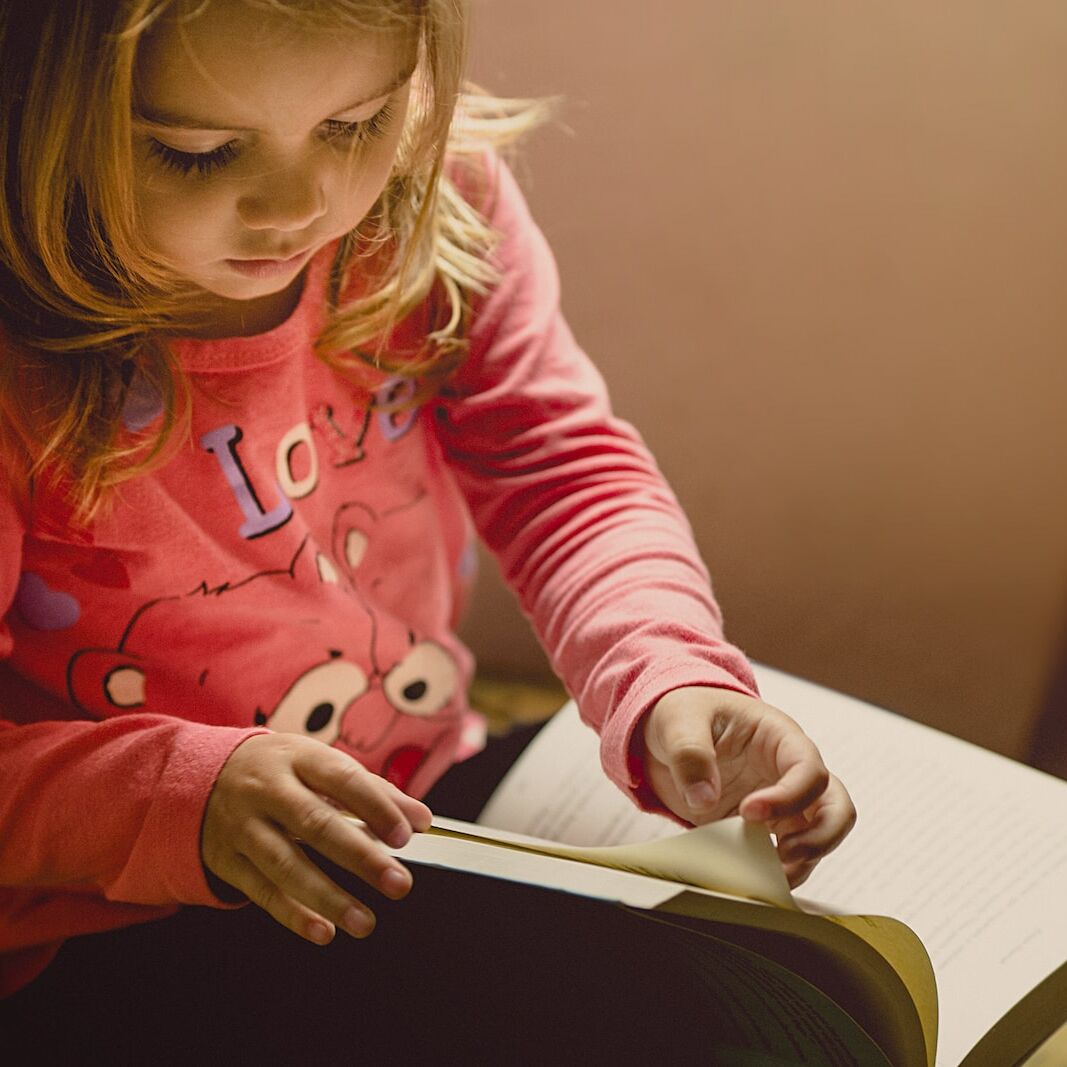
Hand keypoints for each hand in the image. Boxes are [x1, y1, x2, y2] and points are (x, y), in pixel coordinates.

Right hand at [202, 732, 431, 944]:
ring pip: (285, 864)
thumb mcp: (320, 764)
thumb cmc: (281, 771)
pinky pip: (261, 891)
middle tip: (399, 883)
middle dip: (360, 857)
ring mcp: (243, 826)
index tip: (406, 835)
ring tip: (365, 921)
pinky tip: (323, 930)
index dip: (375, 807)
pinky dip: (293, 914)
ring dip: (328, 897)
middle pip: (315, 825)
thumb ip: (373, 791)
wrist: (202, 776)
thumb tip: (420, 820)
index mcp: (298, 758)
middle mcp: (267, 790)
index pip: (342, 779)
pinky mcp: (226, 860)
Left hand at [642, 686, 855, 886]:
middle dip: (821, 837)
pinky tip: (755, 877)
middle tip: (783, 855)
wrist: (670, 732)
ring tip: (767, 874)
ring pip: (820, 836)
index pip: (809, 769)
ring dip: (803, 861)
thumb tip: (704, 798)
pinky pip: (789, 853)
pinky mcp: (765, 827)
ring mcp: (782, 801)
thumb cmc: (685, 711)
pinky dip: (779, 871)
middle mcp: (790, 771)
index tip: (748, 811)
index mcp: (779, 737)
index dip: (788, 796)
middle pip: (836, 807)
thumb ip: (690, 753)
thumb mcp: (678, 720)